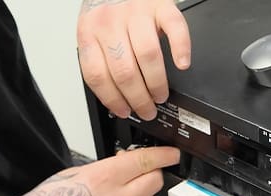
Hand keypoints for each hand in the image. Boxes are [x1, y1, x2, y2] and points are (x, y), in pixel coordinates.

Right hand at [28, 146, 180, 195]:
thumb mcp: (77, 172)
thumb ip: (107, 167)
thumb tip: (126, 162)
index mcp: (105, 178)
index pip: (146, 161)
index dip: (164, 155)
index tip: (172, 153)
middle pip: (155, 181)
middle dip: (153, 172)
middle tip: (144, 170)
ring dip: (144, 193)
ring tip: (125, 191)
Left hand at [78, 0, 190, 120]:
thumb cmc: (109, 8)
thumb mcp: (94, 32)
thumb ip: (100, 58)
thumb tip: (115, 99)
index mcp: (89, 31)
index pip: (97, 75)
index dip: (112, 99)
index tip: (125, 110)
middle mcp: (110, 21)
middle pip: (124, 71)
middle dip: (139, 99)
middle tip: (148, 109)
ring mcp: (136, 11)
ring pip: (147, 56)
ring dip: (156, 83)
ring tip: (160, 94)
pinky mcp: (160, 4)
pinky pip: (174, 28)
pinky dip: (181, 49)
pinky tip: (182, 63)